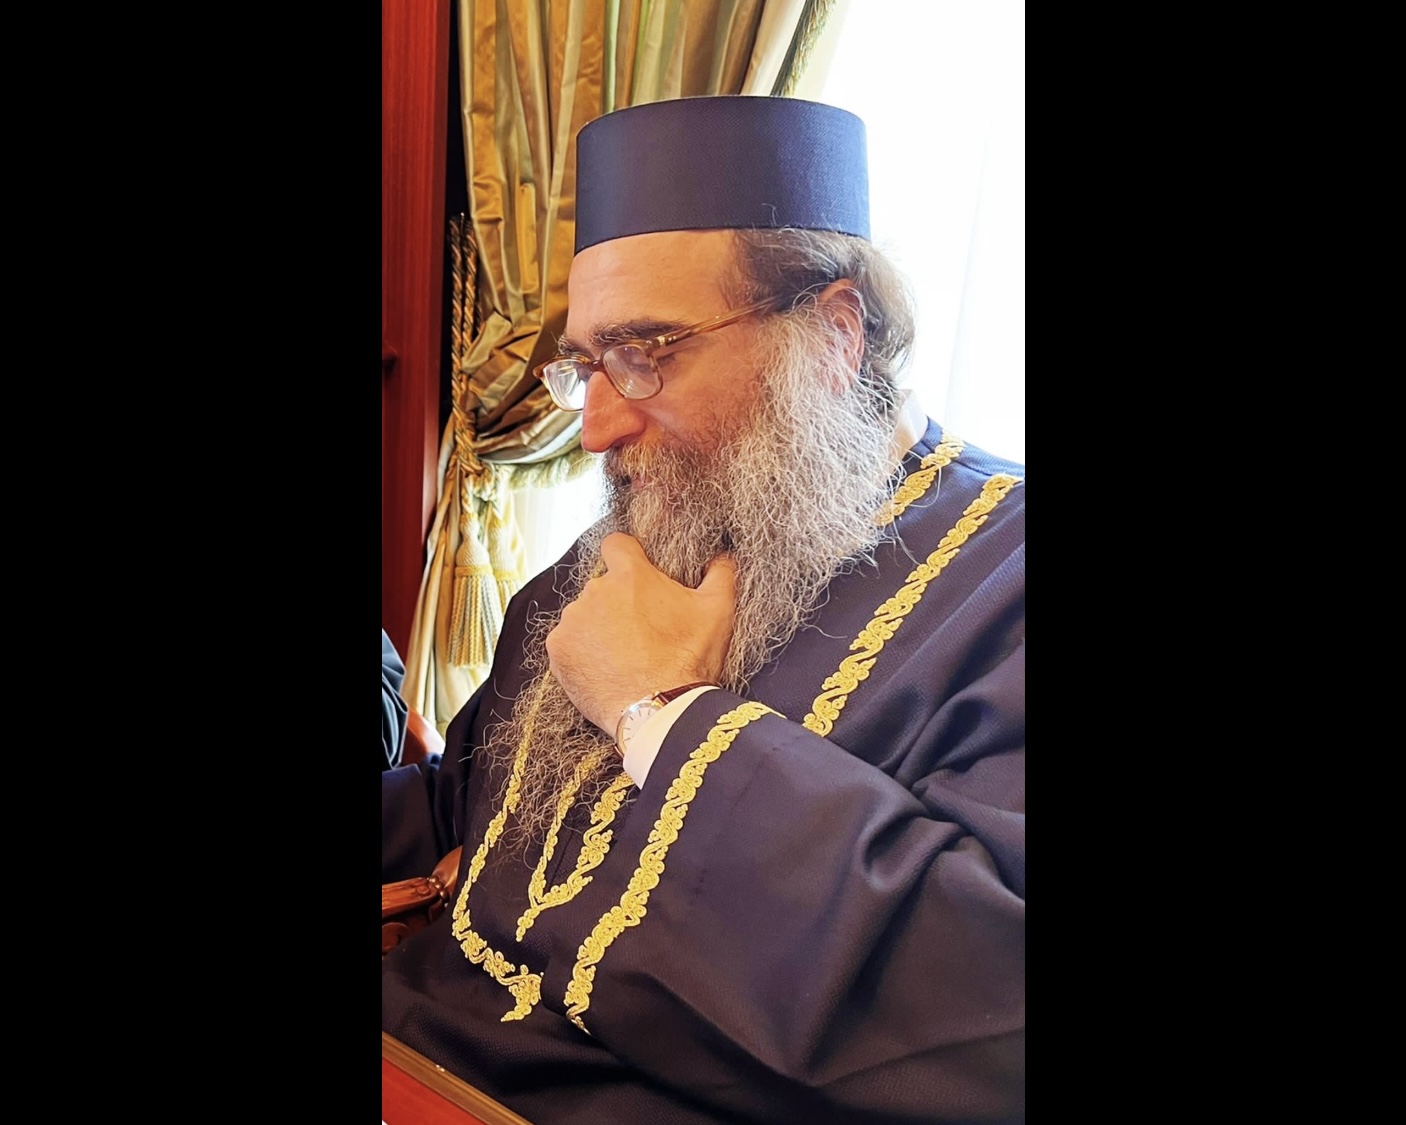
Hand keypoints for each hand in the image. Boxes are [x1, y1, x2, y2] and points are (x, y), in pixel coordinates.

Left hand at [546, 533, 736, 732]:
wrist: (659, 710)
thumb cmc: (688, 659)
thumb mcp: (717, 611)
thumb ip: (720, 574)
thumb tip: (723, 555)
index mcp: (630, 575)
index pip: (617, 544)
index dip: (627, 555)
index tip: (636, 574)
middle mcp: (595, 591)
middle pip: (604, 586)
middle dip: (619, 602)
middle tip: (641, 631)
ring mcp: (573, 621)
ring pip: (584, 615)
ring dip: (599, 628)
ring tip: (623, 655)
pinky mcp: (558, 650)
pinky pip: (568, 643)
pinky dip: (582, 653)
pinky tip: (605, 669)